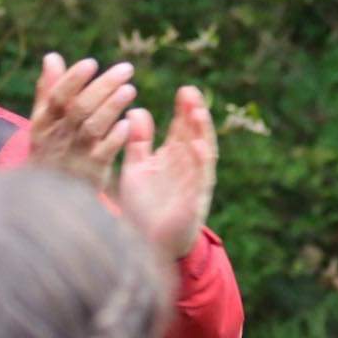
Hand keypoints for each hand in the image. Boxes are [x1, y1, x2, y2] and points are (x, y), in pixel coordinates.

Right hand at [26, 53, 136, 191]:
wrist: (48, 199)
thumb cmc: (49, 151)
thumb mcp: (43, 123)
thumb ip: (49, 90)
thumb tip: (52, 57)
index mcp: (43, 123)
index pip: (57, 97)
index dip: (73, 79)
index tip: (92, 62)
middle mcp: (57, 137)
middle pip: (80, 108)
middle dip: (103, 86)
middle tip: (127, 69)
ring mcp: (75, 155)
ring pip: (93, 128)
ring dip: (112, 107)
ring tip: (130, 89)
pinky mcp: (93, 172)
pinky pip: (105, 153)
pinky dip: (115, 138)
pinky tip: (128, 124)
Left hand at [116, 86, 217, 259]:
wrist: (143, 247)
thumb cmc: (144, 208)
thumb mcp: (136, 168)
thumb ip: (138, 142)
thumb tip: (136, 109)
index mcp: (174, 159)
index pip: (183, 129)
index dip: (185, 110)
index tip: (184, 90)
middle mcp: (187, 169)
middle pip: (195, 136)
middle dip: (194, 115)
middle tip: (192, 93)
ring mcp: (192, 185)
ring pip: (201, 154)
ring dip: (201, 133)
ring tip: (198, 112)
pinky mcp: (191, 203)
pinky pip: (199, 180)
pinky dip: (199, 162)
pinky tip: (197, 145)